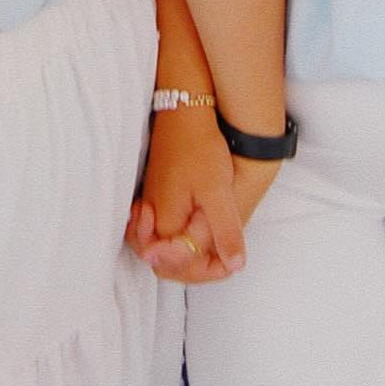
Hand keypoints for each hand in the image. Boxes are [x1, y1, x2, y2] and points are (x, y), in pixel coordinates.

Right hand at [126, 108, 245, 283]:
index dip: (205, 271)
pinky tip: (197, 234)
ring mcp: (150, 208)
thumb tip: (235, 266)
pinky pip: (161, 233)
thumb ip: (224, 231)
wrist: (184, 114)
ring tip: (215, 253)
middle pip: (166, 263)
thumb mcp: (218, 192)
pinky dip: (179, 241)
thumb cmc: (200, 149)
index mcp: (165, 222)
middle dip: (195, 269)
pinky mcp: (154, 198)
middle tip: (225, 262)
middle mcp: (151, 220)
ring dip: (187, 258)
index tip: (228, 264)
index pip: (177, 267)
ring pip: (163, 250)